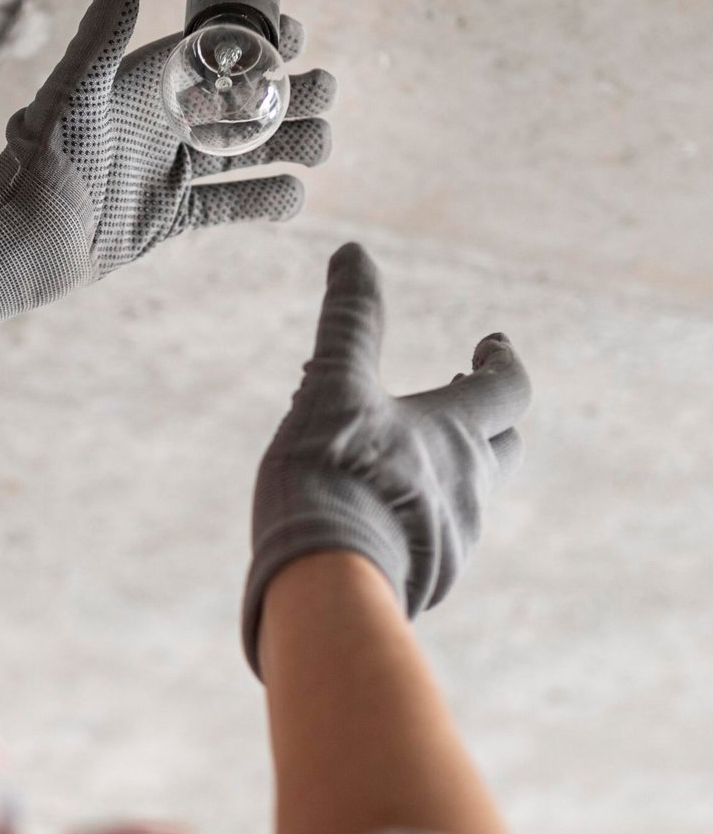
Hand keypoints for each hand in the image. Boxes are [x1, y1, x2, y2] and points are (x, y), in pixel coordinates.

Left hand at [0, 0, 335, 354]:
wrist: (22, 239)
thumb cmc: (41, 159)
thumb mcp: (76, 87)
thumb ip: (104, 26)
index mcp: (143, 85)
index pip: (213, 52)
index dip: (258, 40)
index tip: (296, 32)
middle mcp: (161, 123)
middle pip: (242, 101)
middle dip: (288, 92)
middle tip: (323, 89)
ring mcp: (168, 171)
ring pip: (245, 151)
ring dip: (289, 143)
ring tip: (322, 142)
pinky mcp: (169, 216)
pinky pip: (228, 204)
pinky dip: (264, 199)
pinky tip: (294, 193)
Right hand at [242, 243, 531, 675]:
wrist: (325, 581)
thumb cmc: (330, 475)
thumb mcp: (331, 386)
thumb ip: (348, 320)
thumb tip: (353, 251)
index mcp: (455, 433)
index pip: (508, 388)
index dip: (501, 361)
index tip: (490, 344)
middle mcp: (470, 487)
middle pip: (504, 447)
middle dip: (488, 420)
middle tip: (461, 402)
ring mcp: (455, 541)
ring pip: (468, 498)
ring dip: (446, 471)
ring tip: (401, 464)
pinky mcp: (428, 582)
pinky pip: (436, 544)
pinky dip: (417, 520)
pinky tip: (379, 521)